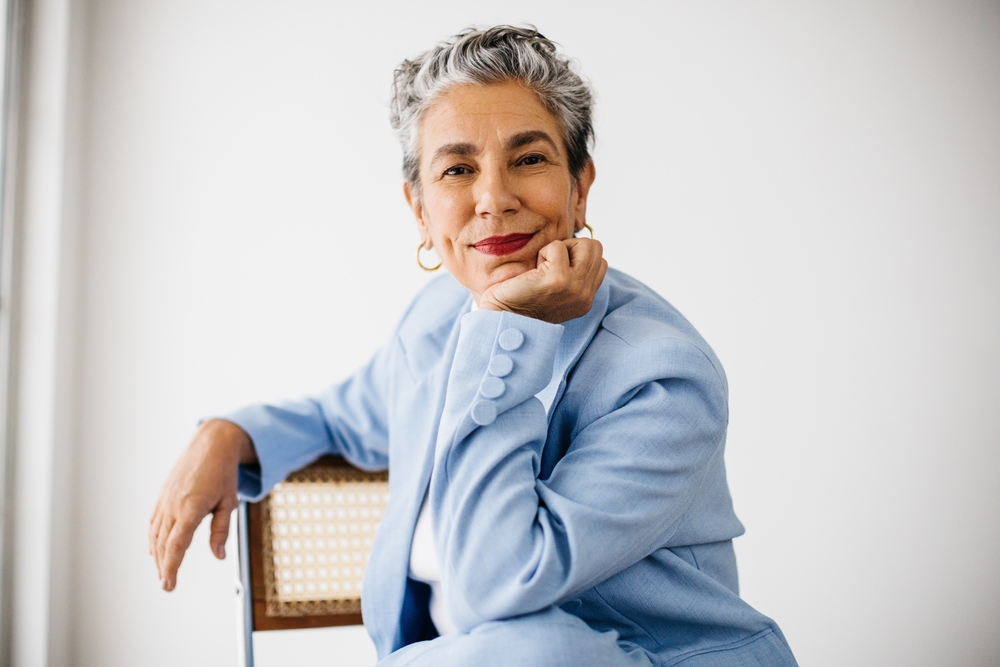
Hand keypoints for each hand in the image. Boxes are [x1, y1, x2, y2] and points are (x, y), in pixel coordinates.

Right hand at [148, 419, 256, 590]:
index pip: (176, 545)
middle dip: (163, 566)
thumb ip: (221, 530)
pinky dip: (153, 538)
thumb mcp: (229, 502)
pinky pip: (154, 522)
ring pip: (155, 534)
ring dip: (157, 555)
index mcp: (191, 508)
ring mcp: (165, 500)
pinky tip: (155, 550)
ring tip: (162, 572)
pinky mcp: (163, 496)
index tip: (169, 584)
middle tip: (166, 585)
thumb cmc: (223, 473)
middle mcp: (174, 505)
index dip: (171, 567)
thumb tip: (219, 555)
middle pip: (162, 544)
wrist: (211, 445)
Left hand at [480, 237, 606, 323]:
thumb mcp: (555, 293)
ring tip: (542, 266)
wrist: (503, 320)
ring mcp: (575, 287)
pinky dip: (543, 252)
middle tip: (549, 263)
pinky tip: (533, 271)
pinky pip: (558, 247)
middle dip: (572, 247)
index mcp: (585, 299)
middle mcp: (585, 295)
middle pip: (595, 248)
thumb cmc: (519, 303)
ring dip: (560, 248)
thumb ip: (571, 276)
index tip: (555, 267)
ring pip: (585, 245)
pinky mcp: (559, 279)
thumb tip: (573, 248)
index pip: (600, 262)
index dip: (577, 256)